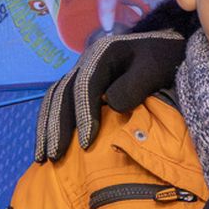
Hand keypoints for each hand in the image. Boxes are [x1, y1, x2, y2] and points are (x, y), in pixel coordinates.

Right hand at [34, 28, 188, 162]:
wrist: (165, 51)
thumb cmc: (164, 60)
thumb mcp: (156, 68)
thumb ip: (136, 84)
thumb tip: (112, 104)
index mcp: (103, 53)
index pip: (86, 85)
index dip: (84, 115)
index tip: (86, 144)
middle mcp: (85, 61)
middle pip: (63, 93)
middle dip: (57, 126)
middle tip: (55, 156)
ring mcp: (80, 73)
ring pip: (54, 99)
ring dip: (47, 128)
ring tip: (43, 158)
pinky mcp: (80, 86)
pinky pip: (58, 104)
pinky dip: (50, 125)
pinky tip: (47, 146)